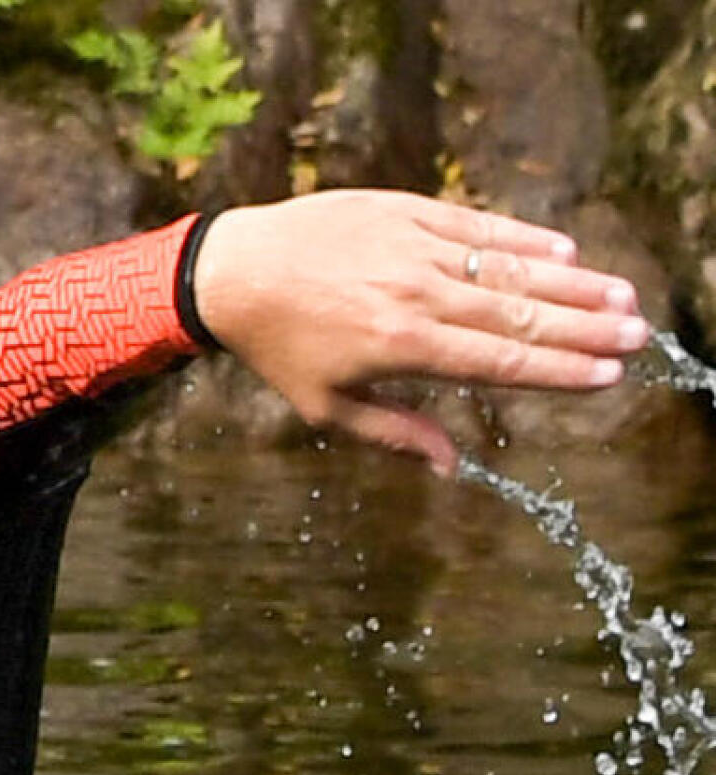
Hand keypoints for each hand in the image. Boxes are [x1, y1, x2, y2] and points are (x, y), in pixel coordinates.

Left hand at [192, 190, 650, 475]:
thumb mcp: (324, 406)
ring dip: (570, 282)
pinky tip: (563, 250)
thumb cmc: (279, 347)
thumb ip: (394, 434)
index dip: (558, 371)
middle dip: (584, 327)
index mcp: (400, 347)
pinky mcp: (403, 210)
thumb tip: (452, 468)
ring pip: (507, 267)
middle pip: (518, 314)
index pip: (499, 362)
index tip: (605, 377)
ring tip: (619, 295)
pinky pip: (474, 225)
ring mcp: (412, 248)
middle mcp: (415, 295)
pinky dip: (520, 238)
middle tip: (637, 336)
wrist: (234, 271)